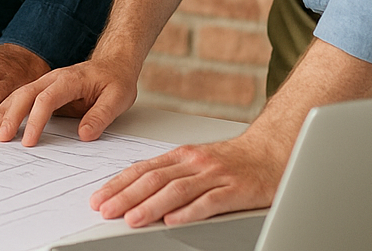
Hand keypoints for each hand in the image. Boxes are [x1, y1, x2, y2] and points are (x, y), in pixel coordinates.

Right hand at [0, 56, 137, 145]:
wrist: (113, 63)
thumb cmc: (115, 80)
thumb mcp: (118, 98)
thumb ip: (101, 116)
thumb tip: (84, 135)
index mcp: (69, 80)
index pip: (46, 99)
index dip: (35, 121)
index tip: (29, 142)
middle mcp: (52, 78)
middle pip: (24, 95)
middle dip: (10, 116)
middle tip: (1, 138)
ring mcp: (45, 82)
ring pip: (18, 95)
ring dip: (4, 113)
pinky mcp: (43, 89)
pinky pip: (20, 97)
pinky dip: (6, 109)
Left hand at [90, 130, 285, 226]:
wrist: (272, 151)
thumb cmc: (233, 160)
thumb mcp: (196, 162)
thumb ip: (171, 174)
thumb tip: (137, 192)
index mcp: (181, 156)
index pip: (142, 169)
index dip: (118, 184)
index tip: (99, 197)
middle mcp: (194, 162)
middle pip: (153, 179)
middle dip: (125, 196)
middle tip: (105, 210)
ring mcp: (215, 175)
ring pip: (176, 190)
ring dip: (150, 205)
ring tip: (131, 218)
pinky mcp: (236, 189)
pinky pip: (210, 201)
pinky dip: (189, 211)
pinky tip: (173, 221)